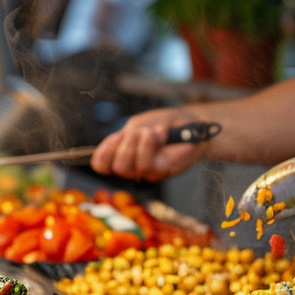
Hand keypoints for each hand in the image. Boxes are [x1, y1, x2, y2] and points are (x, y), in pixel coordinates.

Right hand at [91, 107, 213, 180]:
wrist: (192, 124)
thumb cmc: (164, 123)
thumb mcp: (139, 124)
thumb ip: (125, 135)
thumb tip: (115, 142)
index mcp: (123, 154)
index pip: (102, 165)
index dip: (102, 154)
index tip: (115, 137)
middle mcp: (133, 166)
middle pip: (116, 167)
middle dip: (124, 146)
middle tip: (137, 132)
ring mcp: (148, 171)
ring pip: (129, 168)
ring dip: (138, 144)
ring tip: (150, 132)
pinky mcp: (162, 170)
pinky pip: (147, 164)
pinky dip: (152, 143)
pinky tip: (162, 133)